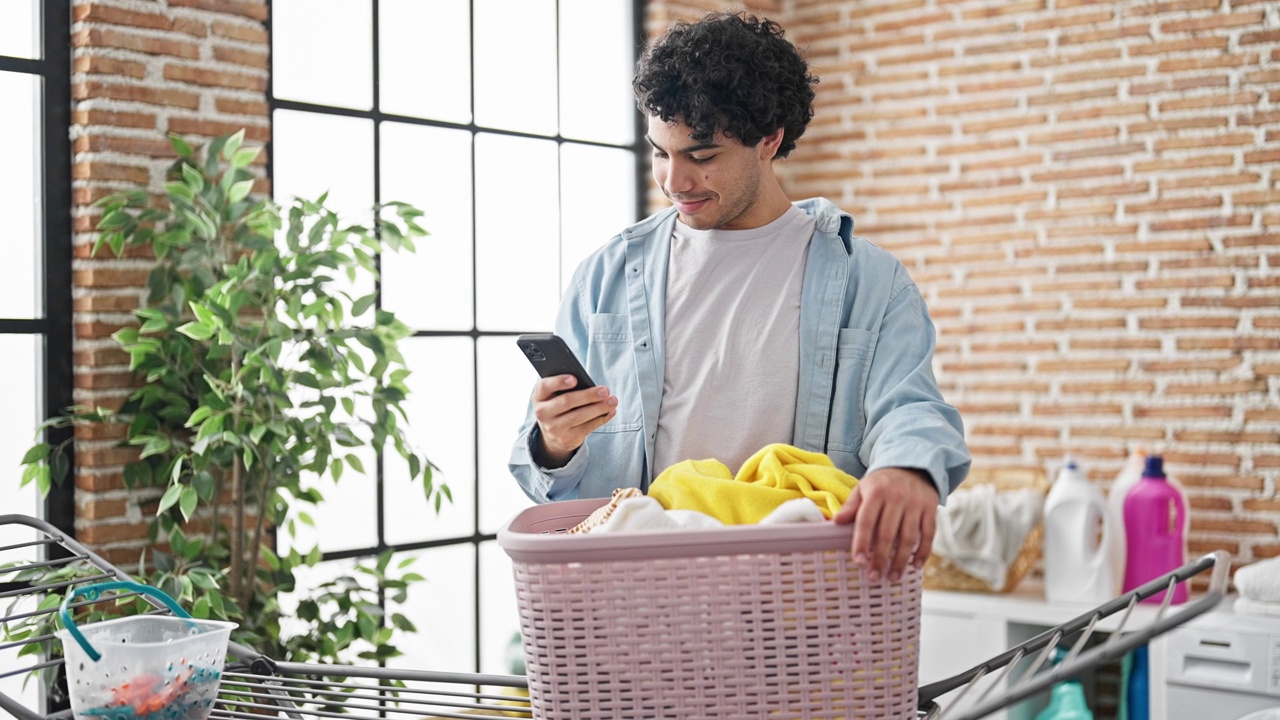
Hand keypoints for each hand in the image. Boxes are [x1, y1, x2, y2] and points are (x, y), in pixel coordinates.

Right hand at [531, 375, 617, 467]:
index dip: (559, 382)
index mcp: (538, 397)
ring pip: (579, 416)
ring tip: (612, 400)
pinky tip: (610, 411)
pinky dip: (602, 418)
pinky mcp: (568, 438)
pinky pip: (588, 427)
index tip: (575, 379)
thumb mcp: (553, 395)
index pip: (545, 386)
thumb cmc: (557, 405)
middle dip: (588, 395)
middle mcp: (542, 413)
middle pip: (567, 402)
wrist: (553, 434)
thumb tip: (590, 384)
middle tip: (605, 390)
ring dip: (599, 408)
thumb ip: (564, 387)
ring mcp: (554, 428)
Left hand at [834, 467, 939, 582]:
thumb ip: (851, 506)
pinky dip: (923, 552)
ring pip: (908, 537)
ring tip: (892, 576)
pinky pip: (928, 534)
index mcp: (876, 492)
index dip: (862, 543)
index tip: (859, 562)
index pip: (866, 521)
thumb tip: (836, 522)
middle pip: (887, 534)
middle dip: (880, 558)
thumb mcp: (863, 488)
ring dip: (900, 560)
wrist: (912, 465)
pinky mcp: (930, 508)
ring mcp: (915, 504)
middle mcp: (896, 497)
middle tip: (874, 577)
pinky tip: (915, 566)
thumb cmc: (882, 483)